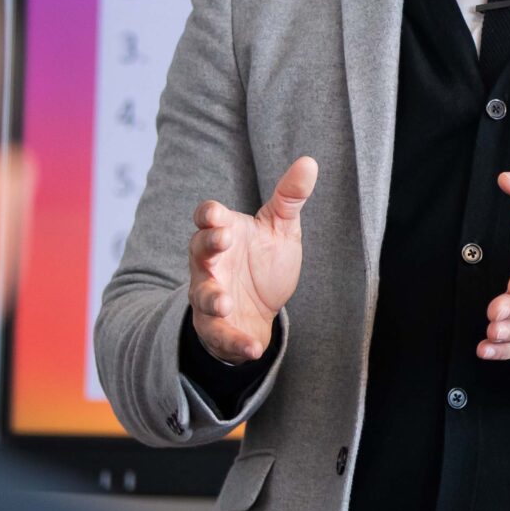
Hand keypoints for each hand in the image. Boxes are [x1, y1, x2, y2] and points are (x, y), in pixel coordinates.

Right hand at [188, 157, 316, 363]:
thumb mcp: (281, 229)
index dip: (209, 215)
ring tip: (224, 301)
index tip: (216, 214)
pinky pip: (220, 336)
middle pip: (199, 251)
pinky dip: (234, 342)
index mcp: (223, 233)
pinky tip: (252, 349)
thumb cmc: (264, 262)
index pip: (207, 219)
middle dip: (208, 246)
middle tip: (221, 241)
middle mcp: (210, 264)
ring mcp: (210, 296)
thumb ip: (289, 197)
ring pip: (202, 296)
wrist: (262, 311)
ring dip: (211, 298)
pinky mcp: (216, 329)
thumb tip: (310, 161)